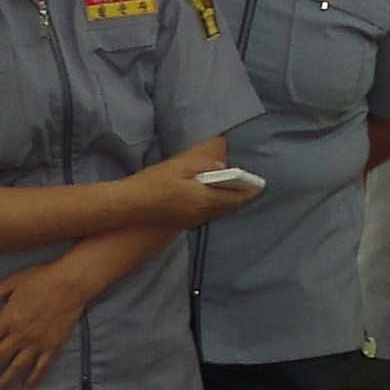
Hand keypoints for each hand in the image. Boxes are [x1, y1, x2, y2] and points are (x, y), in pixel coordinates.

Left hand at [0, 258, 94, 389]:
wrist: (72, 284)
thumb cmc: (42, 279)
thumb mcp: (13, 282)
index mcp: (9, 319)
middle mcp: (21, 335)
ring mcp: (38, 343)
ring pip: (18, 367)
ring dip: (4, 382)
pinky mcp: (53, 347)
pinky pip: (42, 367)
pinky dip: (33, 379)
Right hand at [133, 157, 259, 230]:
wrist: (129, 205)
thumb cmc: (153, 183)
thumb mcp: (179, 166)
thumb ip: (203, 165)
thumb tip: (222, 167)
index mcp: (204, 200)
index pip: (235, 198)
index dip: (249, 192)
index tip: (260, 185)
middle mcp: (202, 214)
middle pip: (229, 208)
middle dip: (241, 198)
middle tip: (250, 186)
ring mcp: (192, 221)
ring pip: (219, 212)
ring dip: (229, 202)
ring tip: (235, 190)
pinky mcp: (183, 223)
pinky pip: (208, 214)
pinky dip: (216, 206)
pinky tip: (213, 197)